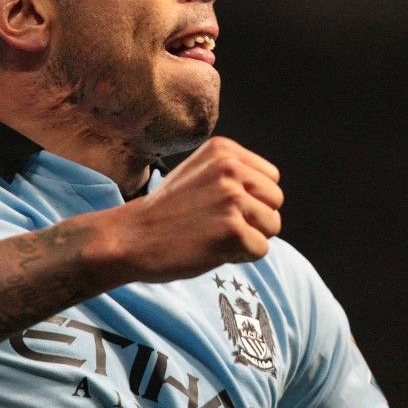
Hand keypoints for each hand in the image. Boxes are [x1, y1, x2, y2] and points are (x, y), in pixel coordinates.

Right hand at [100, 136, 283, 282]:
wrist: (132, 237)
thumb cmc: (165, 211)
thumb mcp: (199, 172)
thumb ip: (234, 174)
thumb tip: (271, 192)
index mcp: (224, 150)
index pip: (271, 178)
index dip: (252, 199)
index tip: (220, 206)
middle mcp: (231, 168)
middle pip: (275, 201)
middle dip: (254, 219)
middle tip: (217, 224)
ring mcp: (232, 198)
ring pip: (272, 226)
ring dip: (249, 238)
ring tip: (214, 235)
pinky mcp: (232, 230)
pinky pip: (261, 250)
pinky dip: (240, 257)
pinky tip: (212, 249)